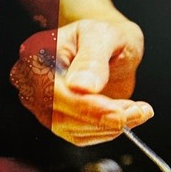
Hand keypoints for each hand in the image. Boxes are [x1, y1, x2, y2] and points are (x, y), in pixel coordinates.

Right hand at [9, 19, 151, 145]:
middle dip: (101, 118)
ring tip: (137, 110)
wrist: (110, 46)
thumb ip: (93, 59)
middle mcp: (33, 83)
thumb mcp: (103, 36)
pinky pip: (79, 136)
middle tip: (135, 112)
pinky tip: (126, 116)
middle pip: (59, 116)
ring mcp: (44, 105)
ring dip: (108, 126)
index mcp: (36, 56)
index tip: (116, 112)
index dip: (84, 105)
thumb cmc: (103, 35)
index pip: (53, 91)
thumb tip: (81, 86)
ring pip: (71, 130)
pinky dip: (106, 131)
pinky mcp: (59, 120)